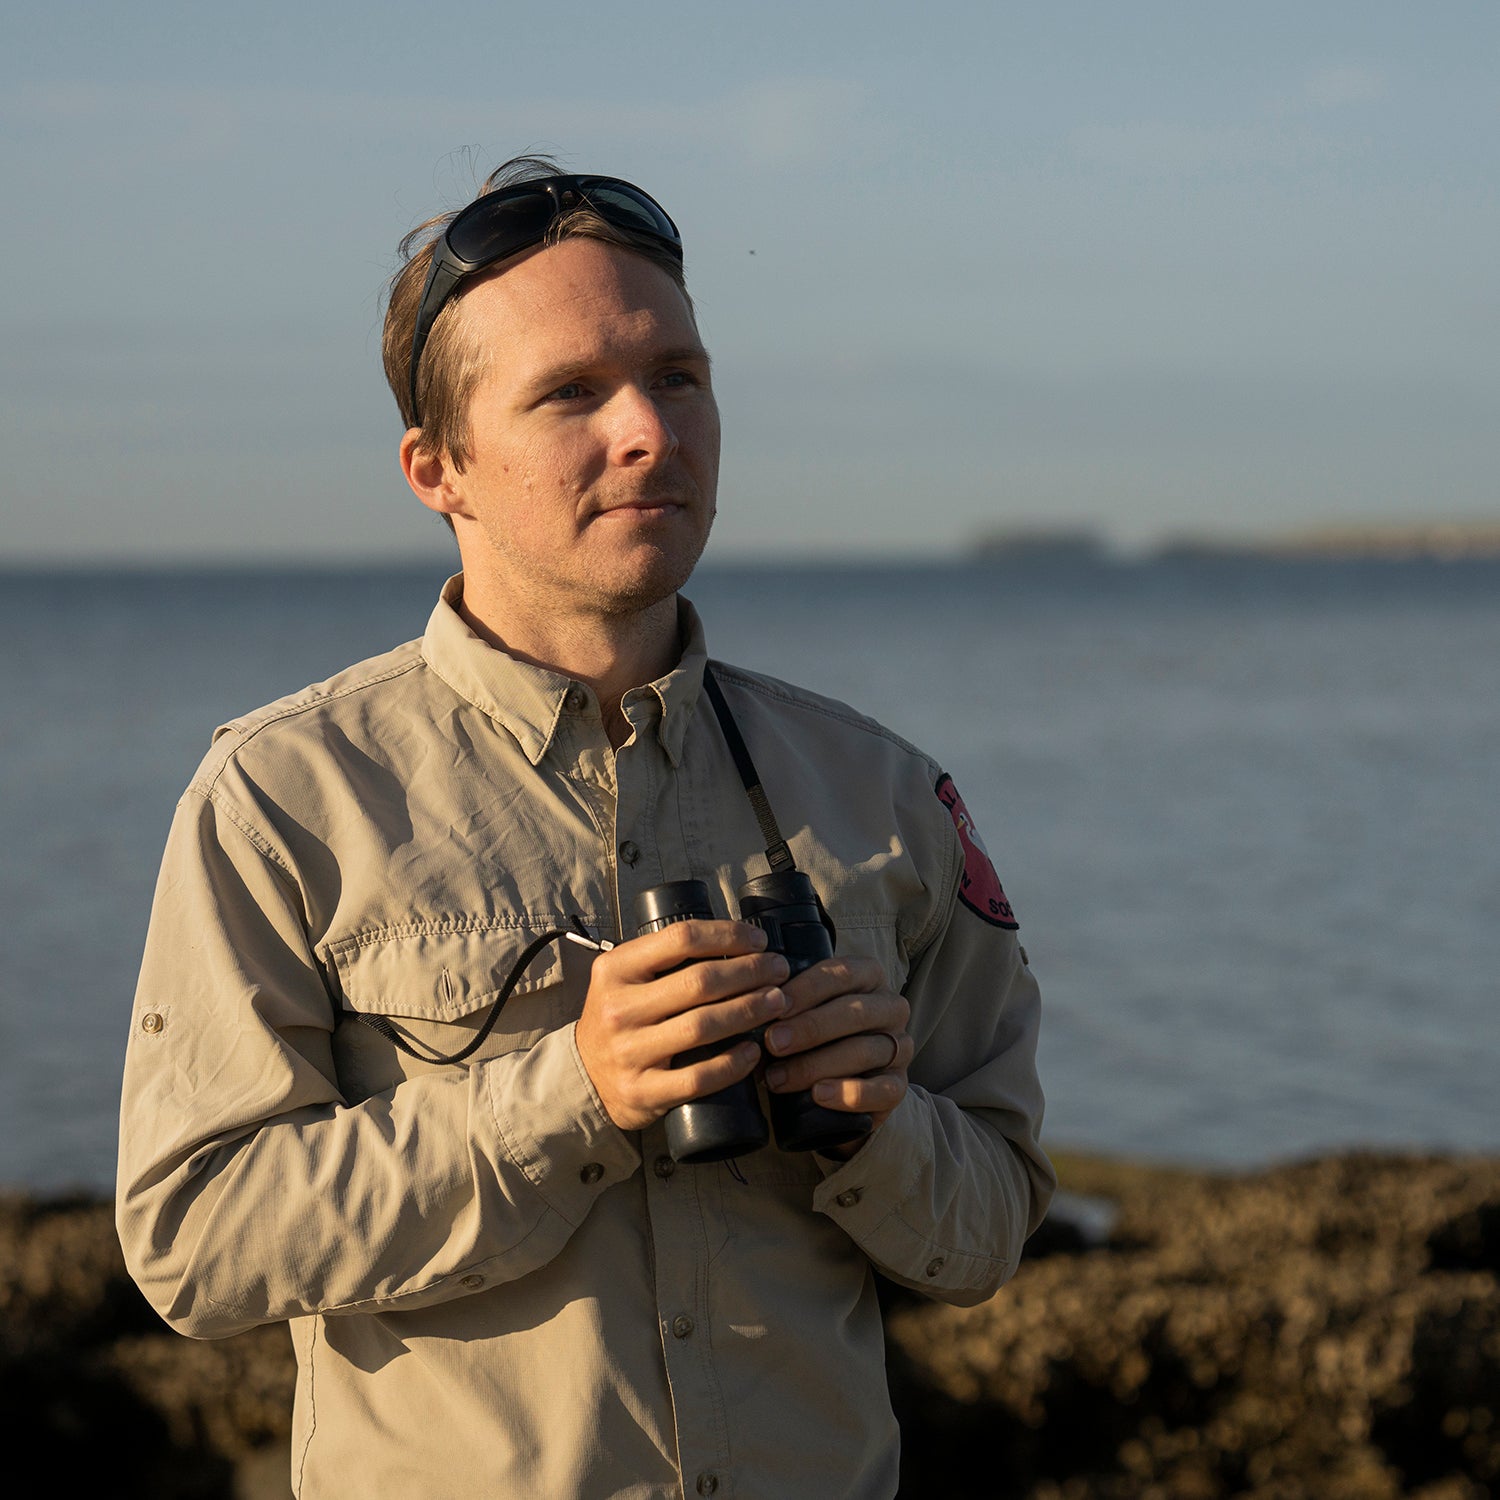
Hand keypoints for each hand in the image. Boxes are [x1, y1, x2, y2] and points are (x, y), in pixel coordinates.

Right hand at [575, 920, 791, 1131]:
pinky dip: (732, 1064)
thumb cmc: (620, 1017)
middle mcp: (618, 1008)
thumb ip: (664, 957)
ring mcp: (629, 1052)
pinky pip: (697, 1078)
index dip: (728, 935)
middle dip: (750, 972)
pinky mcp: (642, 1091)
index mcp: (616, 969)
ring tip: (778, 1001)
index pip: (681, 938)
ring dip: (749, 1011)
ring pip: (702, 1027)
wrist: (584, 1075)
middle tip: (779, 970)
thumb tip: (737, 940)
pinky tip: (753, 1051)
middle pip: (699, 982)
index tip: (759, 941)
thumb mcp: (624, 977)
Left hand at [760, 957, 912, 1148]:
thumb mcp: (801, 1009)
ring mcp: (900, 1047)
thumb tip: (744, 1004)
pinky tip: (818, 1095)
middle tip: (771, 1043)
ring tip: (779, 1078)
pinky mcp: (898, 1086)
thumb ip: (783, 1001)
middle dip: (809, 1027)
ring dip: (817, 1064)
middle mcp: (890, 1007)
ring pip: (865, 1050)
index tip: (773, 1004)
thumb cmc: (810, 1036)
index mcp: (868, 977)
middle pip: (854, 1011)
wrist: (836, 1086)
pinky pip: (882, 1089)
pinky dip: (848, 1093)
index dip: (806, 988)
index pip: (841, 973)